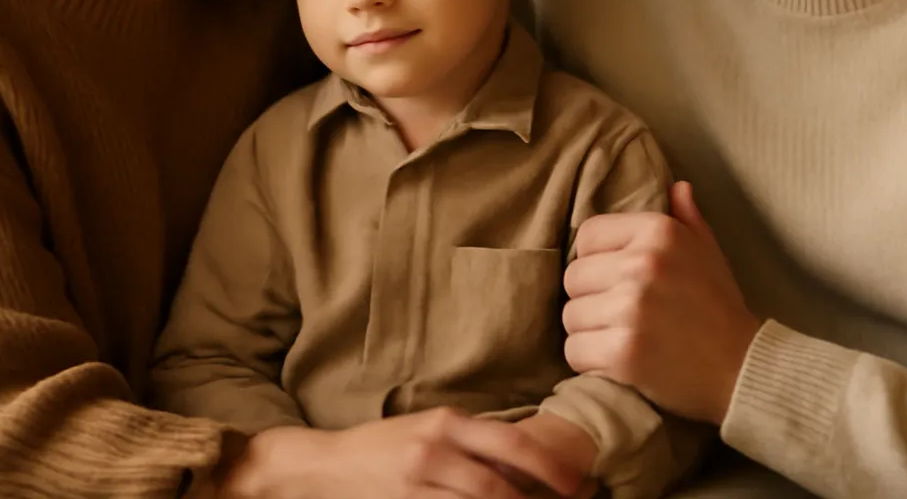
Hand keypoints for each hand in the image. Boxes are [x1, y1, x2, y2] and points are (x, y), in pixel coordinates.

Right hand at [218, 407, 585, 498]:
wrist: (327, 466)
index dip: (550, 466)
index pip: (511, 441)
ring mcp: (418, 482)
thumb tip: (524, 456)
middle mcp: (434, 449)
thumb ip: (472, 439)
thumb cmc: (386, 446)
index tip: (579, 482)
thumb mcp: (429, 429)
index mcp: (446, 421)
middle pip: (500, 485)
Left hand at [562, 181, 760, 425]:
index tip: (616, 279)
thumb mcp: (708, 253)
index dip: (595, 260)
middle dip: (591, 297)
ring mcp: (631, 309)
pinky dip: (590, 362)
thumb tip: (676, 186)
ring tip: (622, 337)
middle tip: (620, 314)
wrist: (743, 370)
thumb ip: (687, 218)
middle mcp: (643, 264)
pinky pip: (575, 350)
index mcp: (659, 232)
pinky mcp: (623, 353)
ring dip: (589, 331)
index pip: (587, 235)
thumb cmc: (719, 309)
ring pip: (571, 316)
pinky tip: (618, 362)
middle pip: (573, 277)